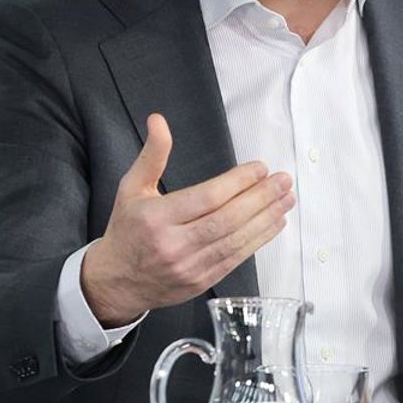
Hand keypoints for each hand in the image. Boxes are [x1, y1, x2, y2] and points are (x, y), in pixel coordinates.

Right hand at [81, 112, 293, 325]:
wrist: (116, 282)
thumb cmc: (127, 230)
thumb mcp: (131, 188)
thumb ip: (152, 155)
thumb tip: (158, 120)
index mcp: (156, 218)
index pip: (206, 198)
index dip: (238, 182)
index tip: (260, 168)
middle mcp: (173, 245)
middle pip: (227, 219)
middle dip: (260, 198)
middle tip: (283, 181)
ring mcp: (189, 267)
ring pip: (235, 241)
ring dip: (266, 219)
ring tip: (286, 199)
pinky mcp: (201, 282)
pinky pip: (236, 259)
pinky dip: (259, 240)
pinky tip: (275, 223)